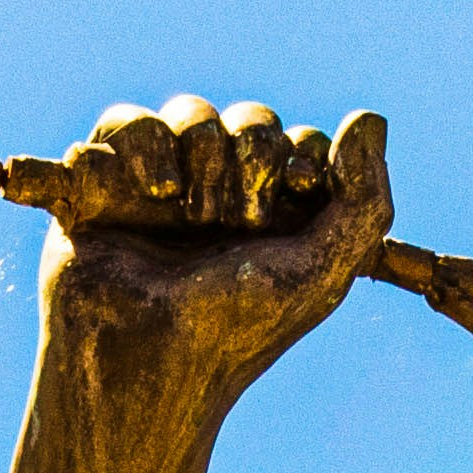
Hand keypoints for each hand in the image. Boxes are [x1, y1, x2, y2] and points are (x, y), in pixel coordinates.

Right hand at [4, 97, 387, 405]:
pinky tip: (147, 194)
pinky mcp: (103, 182)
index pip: (304, 145)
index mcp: (278, 219)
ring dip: (198, 151)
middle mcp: (223, 198)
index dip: (303, 157)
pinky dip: (140, 146)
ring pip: (190, 112)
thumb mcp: (323, 271)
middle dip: (251, 157)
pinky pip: (124, 121)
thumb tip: (370, 116)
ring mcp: (162, 188)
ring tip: (181, 209)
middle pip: (251, 122)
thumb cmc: (235, 329)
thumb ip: (366, 199)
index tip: (298, 192)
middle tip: (238, 219)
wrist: (142, 361)